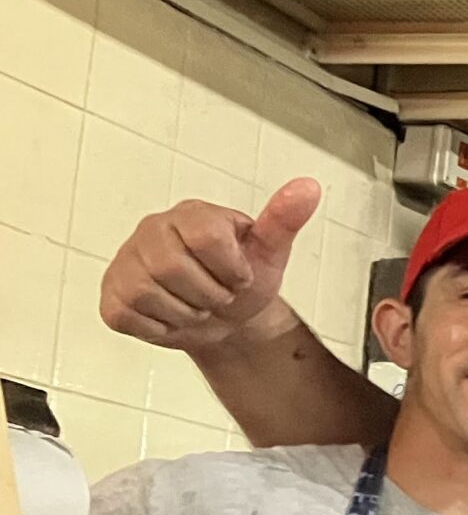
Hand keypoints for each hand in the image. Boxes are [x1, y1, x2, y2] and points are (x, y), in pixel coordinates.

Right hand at [100, 180, 317, 350]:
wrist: (228, 320)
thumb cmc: (244, 280)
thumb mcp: (270, 252)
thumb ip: (284, 220)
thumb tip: (308, 187)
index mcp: (192, 213)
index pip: (205, 237)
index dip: (230, 269)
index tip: (240, 276)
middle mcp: (152, 229)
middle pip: (172, 268)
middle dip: (208, 293)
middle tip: (219, 295)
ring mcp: (126, 260)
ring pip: (147, 293)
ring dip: (186, 312)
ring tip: (197, 304)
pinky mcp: (112, 294)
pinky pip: (126, 315)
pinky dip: (159, 326)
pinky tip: (172, 315)